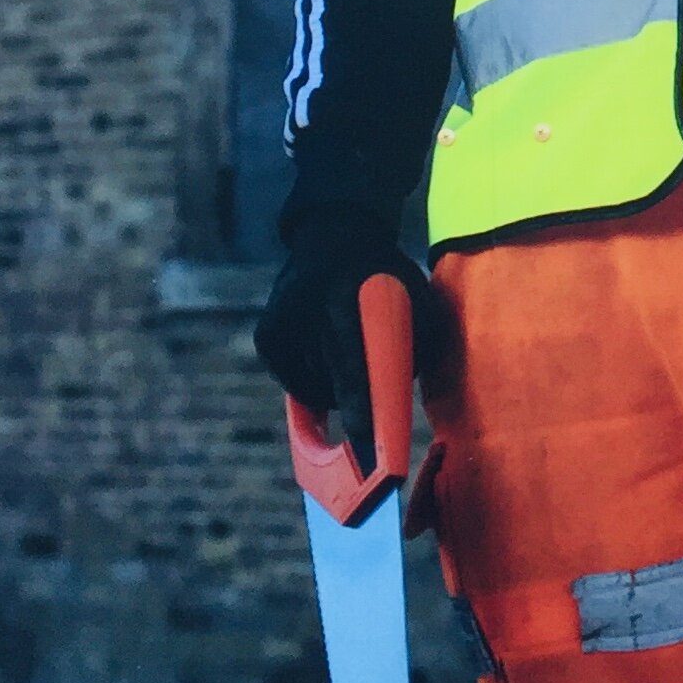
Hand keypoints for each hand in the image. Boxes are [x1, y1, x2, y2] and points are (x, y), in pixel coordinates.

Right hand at [254, 209, 442, 472]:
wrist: (333, 236)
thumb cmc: (385, 273)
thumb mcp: (411, 290)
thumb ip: (416, 337)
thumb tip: (403, 396)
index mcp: (342, 292)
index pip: (350, 358)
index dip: (359, 401)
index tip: (364, 438)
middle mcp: (303, 307)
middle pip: (329, 377)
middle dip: (351, 412)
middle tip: (367, 446)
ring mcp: (279, 322)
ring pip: (314, 387)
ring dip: (339, 390)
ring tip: (355, 358)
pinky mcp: (266, 336)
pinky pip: (296, 381)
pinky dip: (318, 382)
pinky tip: (331, 355)